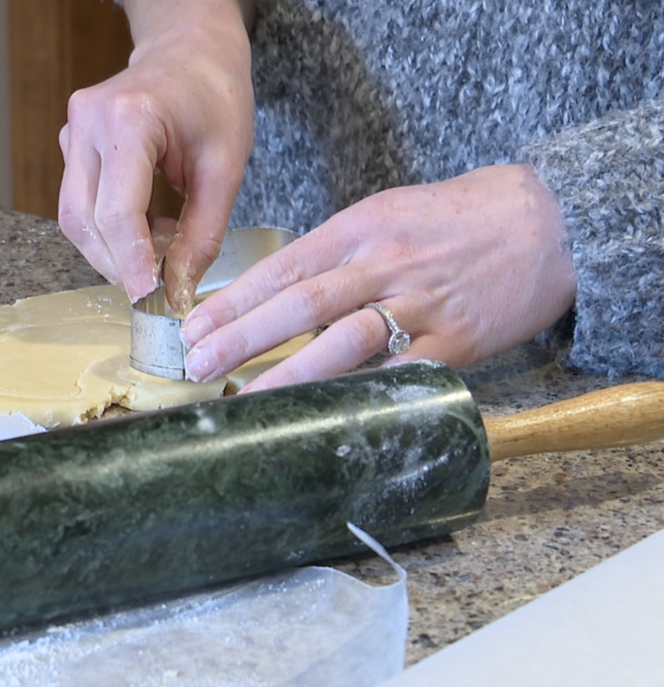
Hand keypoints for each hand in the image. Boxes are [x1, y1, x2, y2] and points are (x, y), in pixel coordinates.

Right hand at [57, 0, 254, 307]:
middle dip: (117, 263)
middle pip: (84, 219)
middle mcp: (88, 122)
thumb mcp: (225, 167)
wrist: (191, 50)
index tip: (148, 295)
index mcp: (130, 120)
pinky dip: (106, 227)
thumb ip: (201, 234)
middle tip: (156, 285)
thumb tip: (177, 288)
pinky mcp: (70, 142)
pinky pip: (77, 201)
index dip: (130, 262)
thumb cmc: (214, 95)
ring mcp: (73, 131)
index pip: (116, 211)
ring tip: (156, 250)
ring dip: (109, 249)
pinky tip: (143, 226)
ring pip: (73, 216)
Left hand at [180, 163, 576, 389]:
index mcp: (357, 228)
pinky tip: (318, 415)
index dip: (232, 303)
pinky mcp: (453, 342)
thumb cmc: (459, 217)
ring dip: (286, 375)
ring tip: (243, 399)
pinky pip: (395, 374)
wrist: (551, 219)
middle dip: (240, 339)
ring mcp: (418, 304)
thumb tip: (276, 294)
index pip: (281, 269)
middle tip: (196, 366)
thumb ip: (334, 252)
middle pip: (299, 305)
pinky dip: (355, 395)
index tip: (192, 328)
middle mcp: (382, 263)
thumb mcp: (386, 213)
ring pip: (341, 342)